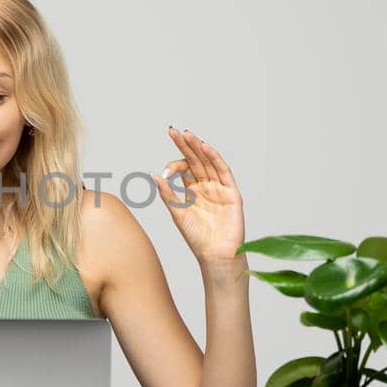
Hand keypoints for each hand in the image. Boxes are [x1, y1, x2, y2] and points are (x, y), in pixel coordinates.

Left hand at [152, 128, 245, 273]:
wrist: (215, 255)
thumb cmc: (197, 238)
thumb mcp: (178, 213)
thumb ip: (168, 194)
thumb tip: (154, 175)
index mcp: (193, 191)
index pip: (184, 169)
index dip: (174, 164)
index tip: (165, 169)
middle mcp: (207, 187)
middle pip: (196, 161)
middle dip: (185, 146)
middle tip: (173, 131)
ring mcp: (220, 188)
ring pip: (209, 163)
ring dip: (198, 148)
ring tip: (187, 134)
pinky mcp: (232, 193)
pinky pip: (224, 172)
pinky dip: (215, 158)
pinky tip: (205, 147)